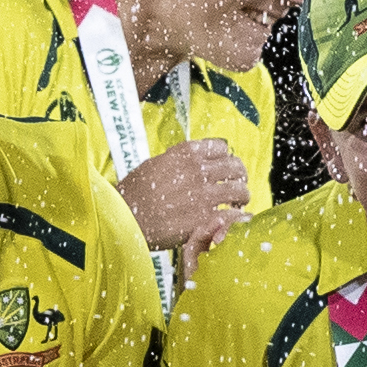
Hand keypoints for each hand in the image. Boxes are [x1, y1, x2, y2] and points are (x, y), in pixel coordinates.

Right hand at [115, 140, 254, 257]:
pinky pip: (234, 214)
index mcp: (185, 153)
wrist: (124, 219)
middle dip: (239, 176)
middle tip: (236, 185)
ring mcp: (204, 194)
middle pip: (236, 166)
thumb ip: (177, 161)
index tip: (223, 167)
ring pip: (240, 190)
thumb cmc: (133, 193)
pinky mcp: (206, 218)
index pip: (222, 147)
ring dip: (242, 196)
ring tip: (238, 204)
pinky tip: (234, 220)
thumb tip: (193, 163)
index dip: (225, 157)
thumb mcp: (154, 164)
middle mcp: (198, 170)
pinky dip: (238, 217)